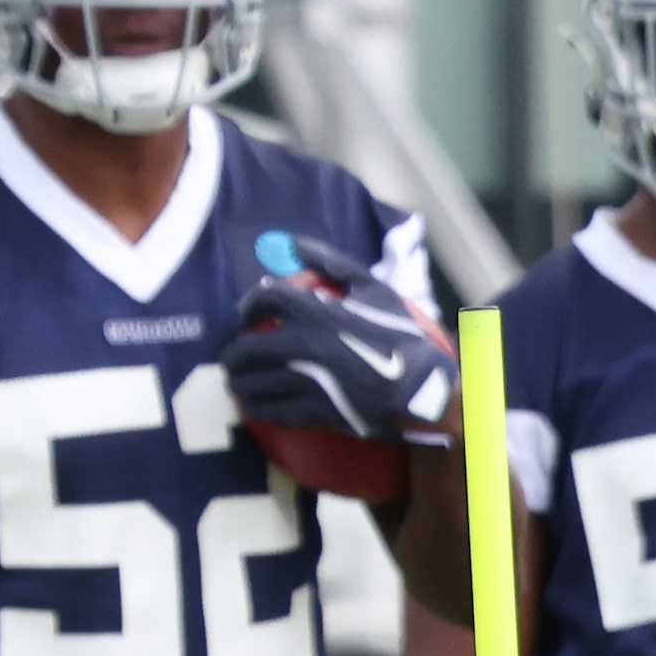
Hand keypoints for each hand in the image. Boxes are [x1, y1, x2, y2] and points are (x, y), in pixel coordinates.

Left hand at [220, 234, 457, 439]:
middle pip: (245, 349)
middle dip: (233, 354)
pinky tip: (258, 405)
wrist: (422, 389)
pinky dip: (258, 408)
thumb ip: (331, 263)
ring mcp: (305, 383)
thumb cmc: (401, 336)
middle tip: (234, 358)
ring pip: (252, 385)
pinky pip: (270, 412)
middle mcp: (301, 347)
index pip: (263, 299)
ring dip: (240, 383)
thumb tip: (291, 243)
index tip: (246, 316)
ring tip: (240, 383)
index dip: (248, 305)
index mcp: (314, 312)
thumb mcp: (374, 290)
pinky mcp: (312, 413)